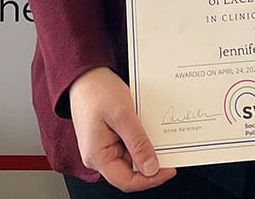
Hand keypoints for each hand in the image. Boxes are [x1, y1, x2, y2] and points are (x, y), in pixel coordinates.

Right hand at [68, 67, 176, 191]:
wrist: (85, 73)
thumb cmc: (97, 90)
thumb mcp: (123, 115)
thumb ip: (137, 144)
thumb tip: (151, 169)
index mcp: (97, 156)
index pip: (127, 181)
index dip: (150, 178)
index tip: (169, 169)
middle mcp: (97, 155)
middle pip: (129, 170)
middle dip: (150, 163)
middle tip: (169, 151)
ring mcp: (102, 146)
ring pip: (129, 157)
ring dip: (145, 148)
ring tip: (159, 137)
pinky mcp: (107, 136)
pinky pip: (126, 144)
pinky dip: (139, 138)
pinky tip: (148, 129)